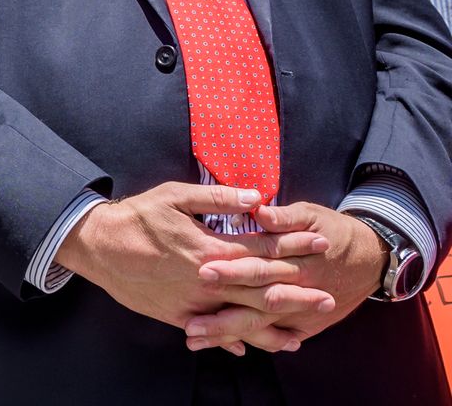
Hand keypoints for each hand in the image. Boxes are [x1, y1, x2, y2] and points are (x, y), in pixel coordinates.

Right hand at [55, 183, 333, 351]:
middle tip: (328, 298)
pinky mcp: (177, 315)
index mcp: (212, 250)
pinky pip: (210, 332)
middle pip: (262, 290)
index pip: (264, 249)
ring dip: (272, 327)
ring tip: (300, 336)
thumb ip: (218, 197)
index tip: (321, 242)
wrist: (97, 245)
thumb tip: (257, 197)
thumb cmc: (136, 217)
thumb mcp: (175, 196)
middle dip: (298, 293)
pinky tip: (248, 347)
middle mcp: (209, 281)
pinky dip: (230, 340)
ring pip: (241, 319)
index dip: (294, 245)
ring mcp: (194, 302)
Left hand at [190, 203, 385, 352]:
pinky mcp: (307, 324)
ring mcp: (302, 311)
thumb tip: (260, 211)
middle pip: (257, 303)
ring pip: (262, 326)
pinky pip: (279, 337)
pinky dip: (256, 343)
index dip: (232, 270)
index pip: (259, 266)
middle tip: (191, 323)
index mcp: (296, 260)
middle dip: (223, 315)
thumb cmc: (331, 230)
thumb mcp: (311, 215)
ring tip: (195, 340)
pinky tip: (228, 348)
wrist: (370, 257)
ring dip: (229, 334)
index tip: (203, 272)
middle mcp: (298, 289)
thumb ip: (284, 217)